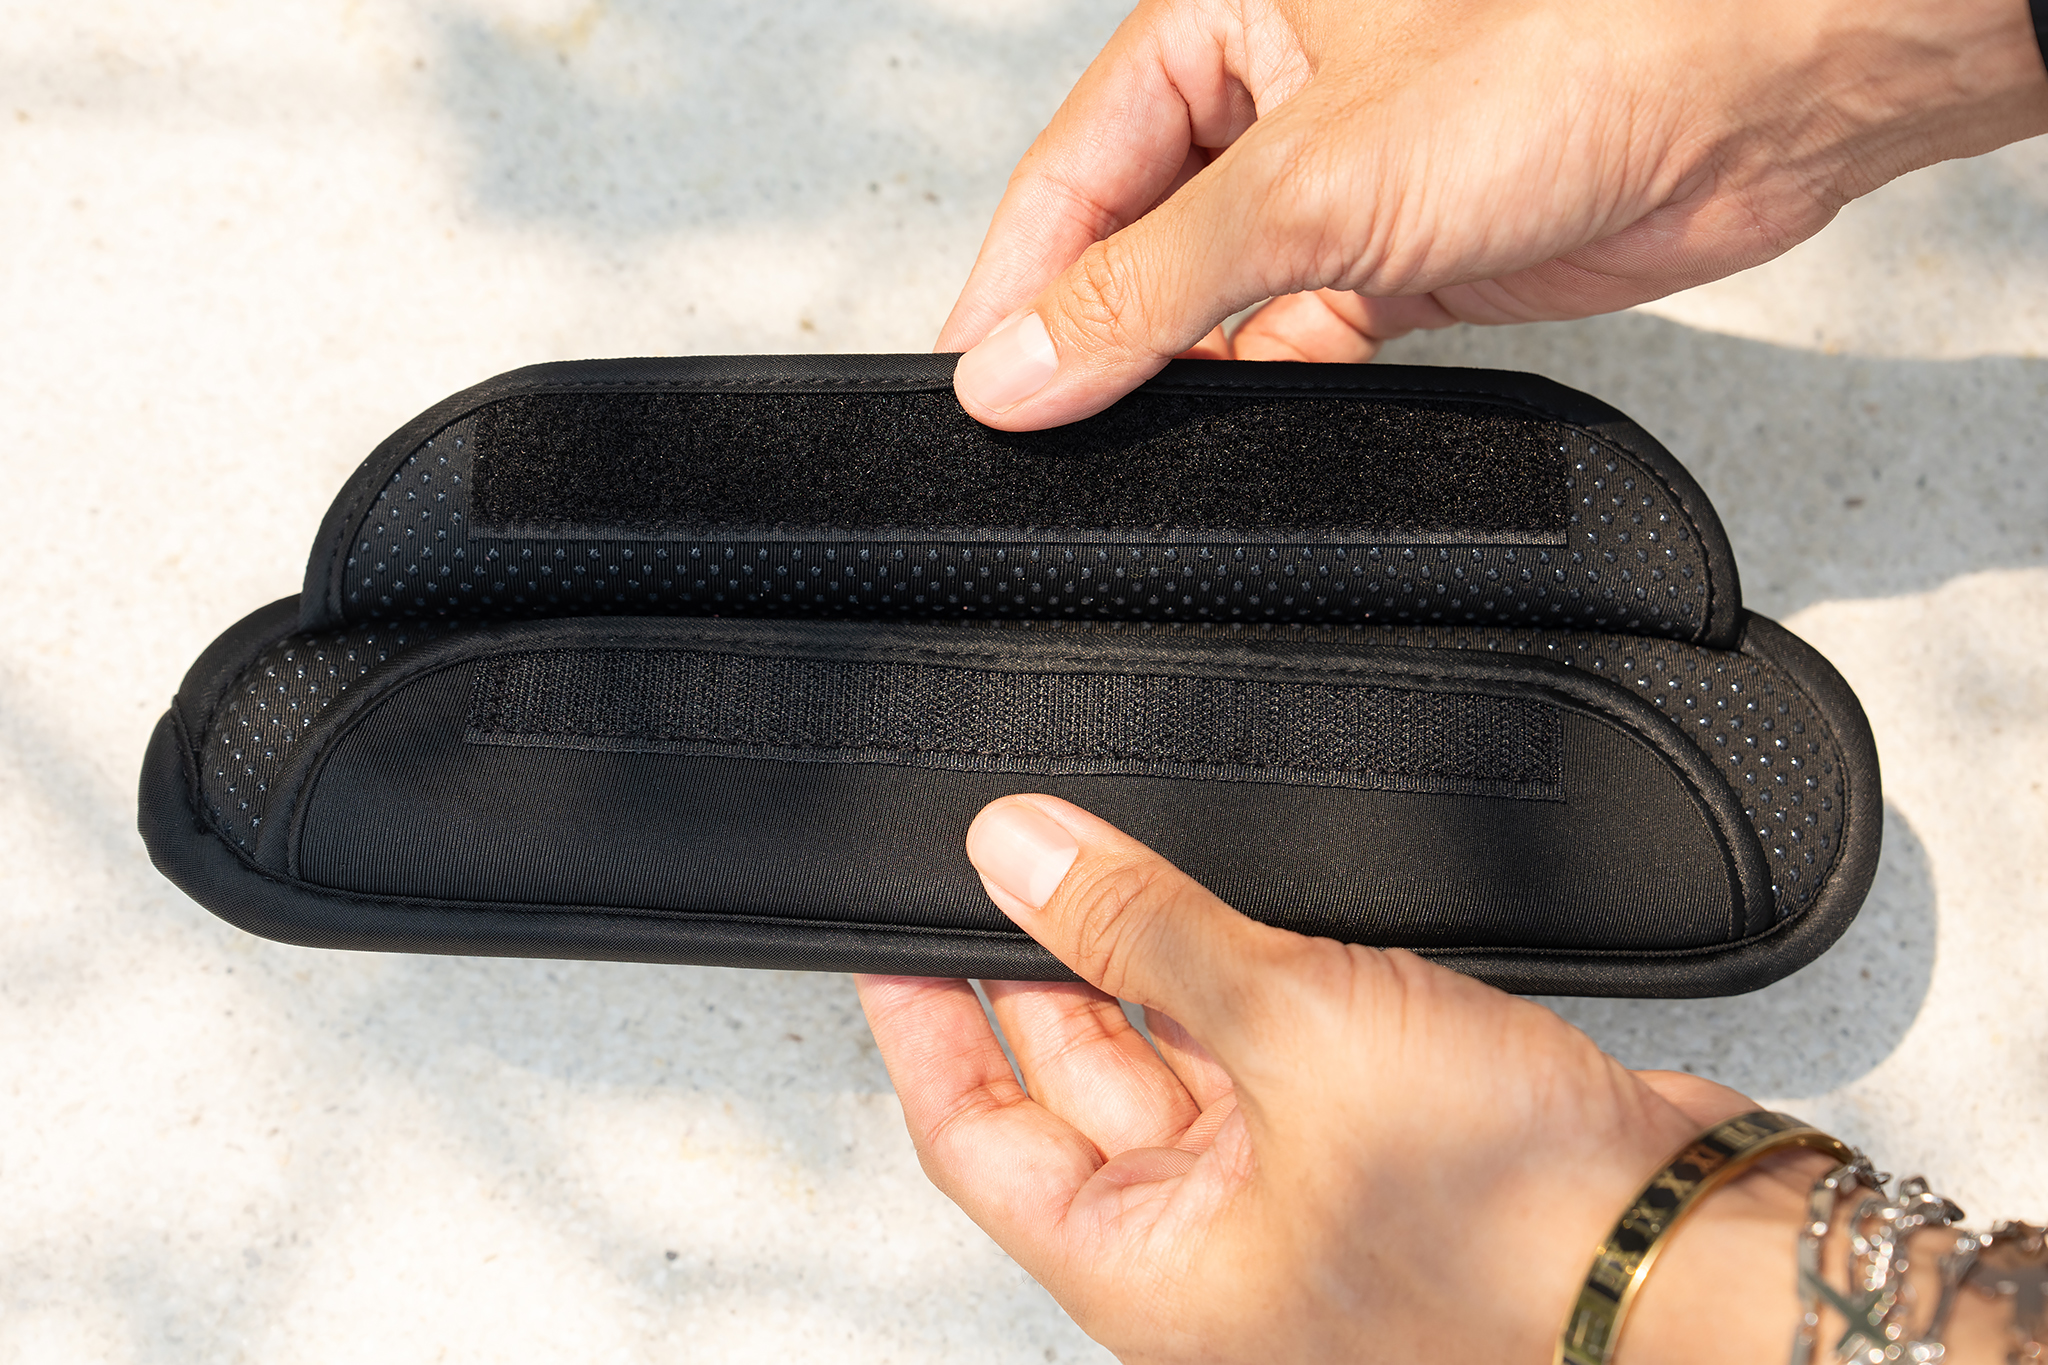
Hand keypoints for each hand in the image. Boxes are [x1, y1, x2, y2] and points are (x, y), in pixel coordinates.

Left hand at [856, 794, 1836, 1363]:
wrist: (1702, 1248)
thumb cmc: (1518, 1223)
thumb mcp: (1292, 1033)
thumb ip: (1141, 934)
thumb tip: (1018, 853)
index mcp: (1156, 1275)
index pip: (977, 1140)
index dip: (923, 1030)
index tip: (889, 936)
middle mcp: (1216, 1249)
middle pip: (1075, 1090)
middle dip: (1041, 969)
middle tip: (1008, 857)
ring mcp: (1299, 1194)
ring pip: (1176, 1058)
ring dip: (1144, 960)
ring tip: (1105, 856)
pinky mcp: (1376, 1140)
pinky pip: (1270, 1044)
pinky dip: (1244, 973)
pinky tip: (1234, 901)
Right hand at [941, 0, 2047, 428]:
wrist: (1759, 93)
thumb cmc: (1574, 41)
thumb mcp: (1308, 179)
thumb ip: (1148, 285)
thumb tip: (1019, 364)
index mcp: (1221, 24)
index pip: (1071, 171)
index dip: (1015, 283)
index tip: (979, 388)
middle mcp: (1274, 100)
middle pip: (1134, 240)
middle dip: (1094, 334)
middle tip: (1044, 434)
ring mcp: (1342, 188)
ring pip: (1215, 303)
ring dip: (1183, 373)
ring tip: (1135, 443)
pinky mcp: (1407, 263)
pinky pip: (1298, 343)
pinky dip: (1271, 393)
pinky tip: (1246, 430)